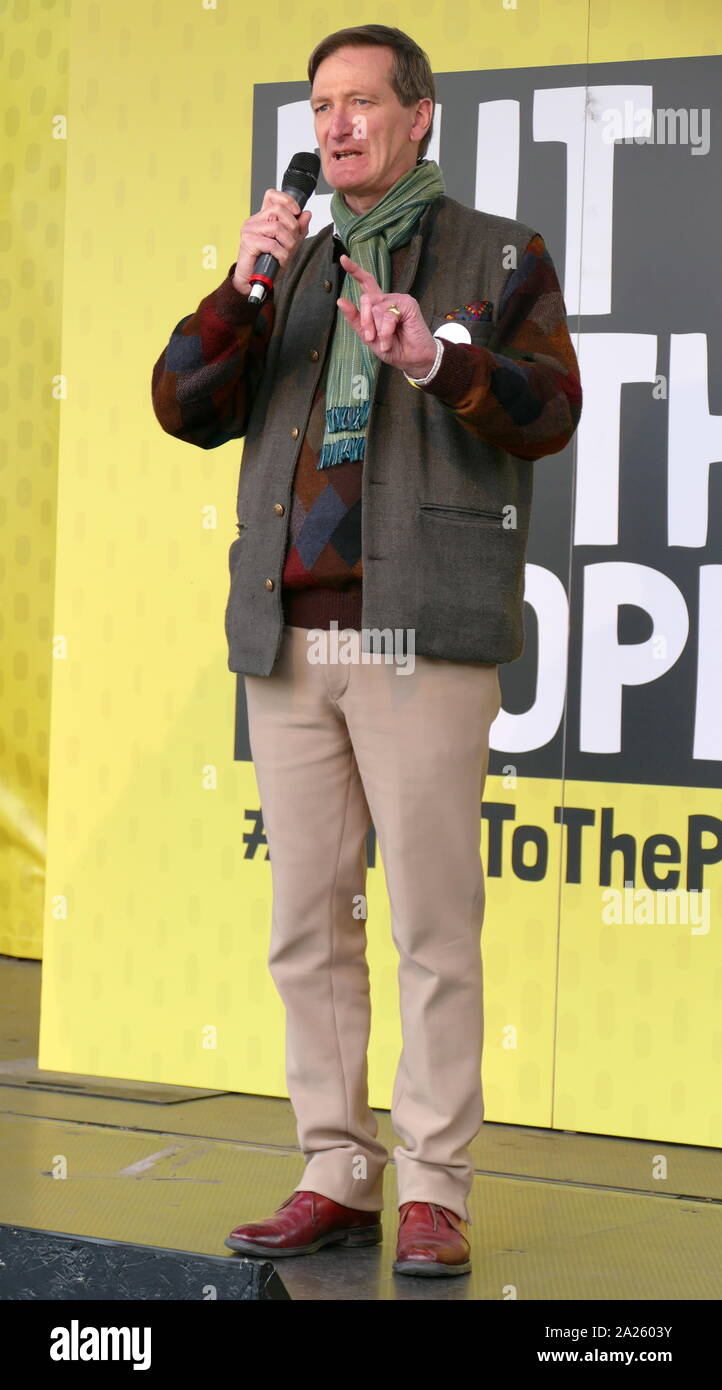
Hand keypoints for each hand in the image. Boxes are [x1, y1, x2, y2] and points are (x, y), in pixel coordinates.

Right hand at [232, 189, 312, 293]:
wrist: (253, 282)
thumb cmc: (267, 264)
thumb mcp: (289, 245)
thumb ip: (298, 230)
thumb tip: (307, 214)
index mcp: (263, 218)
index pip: (272, 196)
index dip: (287, 200)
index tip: (297, 212)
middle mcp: (255, 221)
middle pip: (278, 210)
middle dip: (292, 227)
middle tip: (292, 241)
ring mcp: (249, 230)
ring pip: (277, 228)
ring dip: (288, 243)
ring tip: (285, 253)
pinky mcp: (248, 242)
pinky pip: (272, 244)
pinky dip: (281, 254)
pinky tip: (279, 260)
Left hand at [336, 254, 436, 377]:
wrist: (412, 359)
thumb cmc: (393, 348)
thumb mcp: (368, 337)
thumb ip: (355, 320)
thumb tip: (340, 300)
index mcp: (377, 304)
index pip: (366, 283)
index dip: (354, 270)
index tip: (343, 258)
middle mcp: (387, 299)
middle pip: (366, 298)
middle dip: (365, 320)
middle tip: (370, 337)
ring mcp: (398, 300)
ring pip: (376, 309)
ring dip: (377, 330)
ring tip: (385, 342)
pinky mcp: (408, 304)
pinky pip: (388, 315)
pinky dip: (386, 331)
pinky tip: (390, 340)